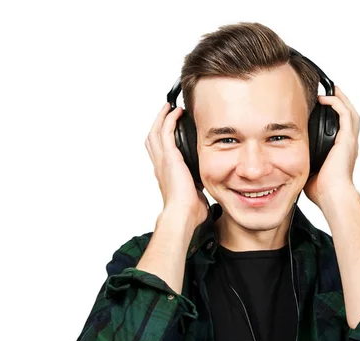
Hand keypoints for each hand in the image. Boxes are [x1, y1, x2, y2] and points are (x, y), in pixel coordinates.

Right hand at [145, 103, 208, 227]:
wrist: (182, 214)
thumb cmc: (188, 211)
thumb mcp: (195, 195)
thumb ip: (198, 188)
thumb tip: (207, 189)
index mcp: (166, 174)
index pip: (159, 152)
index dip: (161, 140)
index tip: (168, 131)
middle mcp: (161, 165)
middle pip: (152, 138)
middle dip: (158, 123)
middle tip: (166, 112)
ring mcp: (163, 160)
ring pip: (155, 132)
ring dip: (162, 117)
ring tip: (169, 107)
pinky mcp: (169, 157)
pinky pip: (165, 132)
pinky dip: (169, 120)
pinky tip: (177, 112)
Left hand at [304, 86, 359, 209]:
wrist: (333, 196)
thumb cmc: (323, 190)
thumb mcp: (311, 170)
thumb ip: (304, 161)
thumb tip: (288, 160)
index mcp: (342, 151)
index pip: (342, 128)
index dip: (336, 115)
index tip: (325, 106)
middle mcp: (348, 144)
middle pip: (350, 116)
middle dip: (341, 102)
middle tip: (331, 91)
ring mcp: (349, 141)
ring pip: (350, 112)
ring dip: (340, 99)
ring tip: (331, 89)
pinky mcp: (346, 139)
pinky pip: (345, 114)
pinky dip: (337, 103)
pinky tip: (326, 98)